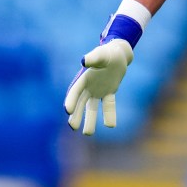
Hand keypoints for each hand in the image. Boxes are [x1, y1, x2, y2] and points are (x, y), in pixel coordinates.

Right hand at [64, 14, 141, 134]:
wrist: (118, 54)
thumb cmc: (107, 52)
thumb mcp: (101, 54)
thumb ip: (93, 58)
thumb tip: (84, 61)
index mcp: (83, 78)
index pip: (75, 91)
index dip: (71, 101)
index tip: (68, 111)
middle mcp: (88, 87)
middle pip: (80, 103)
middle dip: (76, 115)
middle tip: (73, 127)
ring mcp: (98, 91)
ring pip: (91, 108)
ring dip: (89, 120)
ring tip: (88, 133)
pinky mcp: (109, 93)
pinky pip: (108, 105)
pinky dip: (109, 114)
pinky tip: (110, 125)